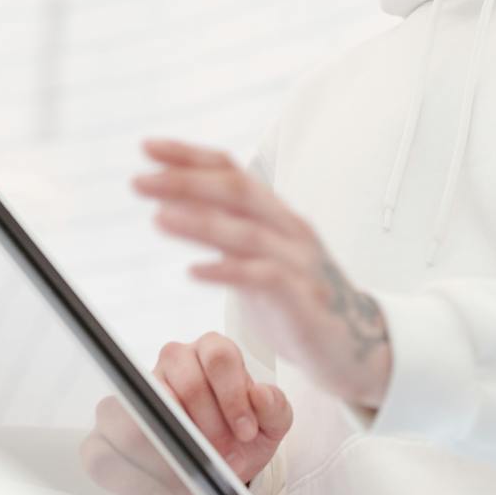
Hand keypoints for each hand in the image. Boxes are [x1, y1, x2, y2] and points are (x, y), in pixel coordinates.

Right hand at [75, 334, 293, 494]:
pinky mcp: (102, 440)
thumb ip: (275, 409)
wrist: (217, 476)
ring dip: (161, 456)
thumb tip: (260, 396)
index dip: (233, 395)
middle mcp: (165, 368)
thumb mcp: (269, 428)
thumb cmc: (239, 441)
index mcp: (207, 354)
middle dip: (203, 430)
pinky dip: (132, 484)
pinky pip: (98, 456)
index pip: (218, 355)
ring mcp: (129, 401)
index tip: (245, 433)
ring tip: (188, 480)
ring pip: (126, 414)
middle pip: (175, 382)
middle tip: (220, 459)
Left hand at [135, 139, 393, 410]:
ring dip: (200, 223)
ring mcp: (299, 262)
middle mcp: (289, 229)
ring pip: (247, 232)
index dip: (190, 157)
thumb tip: (174, 204)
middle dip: (186, 182)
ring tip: (159, 219)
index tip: (148, 148)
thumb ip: (227, 229)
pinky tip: (195, 272)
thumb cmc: (298, 300)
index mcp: (276, 215)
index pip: (232, 172)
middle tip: (139, 181)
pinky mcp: (303, 300)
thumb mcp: (260, 256)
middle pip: (237, 192)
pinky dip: (227, 271)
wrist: (356, 346)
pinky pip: (264, 278)